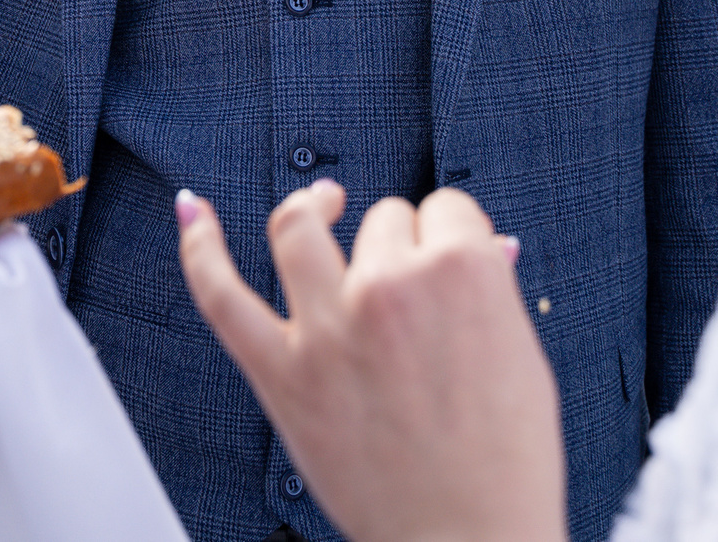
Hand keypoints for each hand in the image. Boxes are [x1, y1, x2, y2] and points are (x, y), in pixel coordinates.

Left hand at [176, 181, 566, 541]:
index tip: (445, 255)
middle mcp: (390, 286)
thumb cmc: (504, 465)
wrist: (467, 540)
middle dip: (394, 243)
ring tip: (319, 209)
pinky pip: (220, 291)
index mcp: (463, 274)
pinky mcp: (280, 370)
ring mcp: (327, 325)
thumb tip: (485, 249)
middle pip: (380, 218)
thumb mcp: (523, 358)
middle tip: (405, 287)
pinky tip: (193, 213)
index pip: (446, 208)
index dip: (448, 235)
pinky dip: (199, 246)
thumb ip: (491, 293)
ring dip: (310, 210)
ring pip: (300, 226)